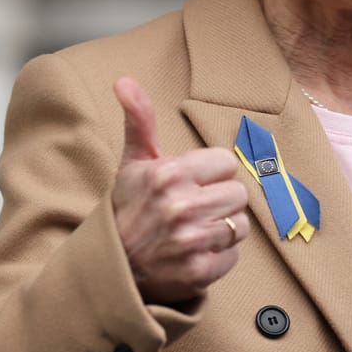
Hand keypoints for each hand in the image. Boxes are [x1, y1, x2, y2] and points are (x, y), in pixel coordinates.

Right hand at [111, 77, 249, 304]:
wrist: (111, 267)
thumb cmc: (128, 209)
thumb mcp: (133, 162)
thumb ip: (139, 119)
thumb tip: (124, 80)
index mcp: (169, 174)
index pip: (226, 163)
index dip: (211, 174)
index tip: (192, 183)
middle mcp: (181, 206)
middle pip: (238, 194)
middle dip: (219, 200)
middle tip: (193, 209)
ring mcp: (191, 241)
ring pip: (240, 224)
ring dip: (221, 229)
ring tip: (194, 230)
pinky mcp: (198, 271)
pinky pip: (234, 255)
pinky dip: (218, 257)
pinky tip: (194, 253)